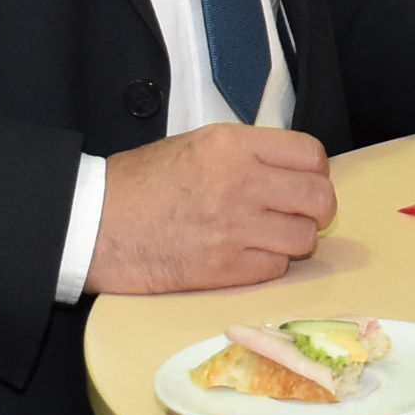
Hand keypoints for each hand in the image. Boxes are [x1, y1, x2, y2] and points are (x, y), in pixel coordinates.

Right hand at [88, 122, 336, 292]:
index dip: (314, 172)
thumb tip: (290, 171)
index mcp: (233, 145)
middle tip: (300, 215)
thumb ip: (246, 153)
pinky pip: (276, 268)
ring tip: (268, 237)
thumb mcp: (195, 145)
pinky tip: (245, 255)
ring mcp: (235, 228)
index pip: (311, 155)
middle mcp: (241, 182)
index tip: (303, 182)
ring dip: (292, 240)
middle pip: (319, 198)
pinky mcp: (225, 269)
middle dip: (316, 209)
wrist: (95, 225)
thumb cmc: (140, 183)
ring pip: (304, 238)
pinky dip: (268, 264)